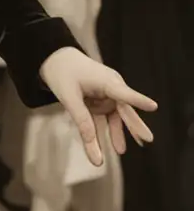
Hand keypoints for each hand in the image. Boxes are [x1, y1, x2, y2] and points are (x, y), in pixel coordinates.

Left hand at [38, 46, 156, 168]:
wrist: (57, 60)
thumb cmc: (63, 73)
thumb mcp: (68, 96)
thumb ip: (80, 118)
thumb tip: (90, 139)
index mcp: (106, 81)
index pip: (124, 93)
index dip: (138, 100)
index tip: (153, 106)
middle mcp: (111, 89)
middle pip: (125, 109)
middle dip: (135, 125)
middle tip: (148, 139)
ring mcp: (107, 97)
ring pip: (115, 118)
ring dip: (116, 134)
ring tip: (120, 151)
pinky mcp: (100, 103)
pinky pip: (104, 120)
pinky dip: (105, 133)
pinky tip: (112, 146)